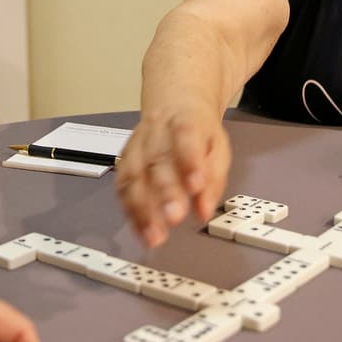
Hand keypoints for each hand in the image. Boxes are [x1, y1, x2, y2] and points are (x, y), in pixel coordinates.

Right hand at [116, 107, 231, 246]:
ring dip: (142, 209)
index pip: (186, 138)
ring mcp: (136, 145)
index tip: (195, 186)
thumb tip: (203, 211)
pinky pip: (123, 186)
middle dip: (164, 192)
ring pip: (134, 175)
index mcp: (185, 122)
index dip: (189, 162)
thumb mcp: (218, 148)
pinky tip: (140, 229)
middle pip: (157, 161)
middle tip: (173, 218)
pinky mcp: (124, 160)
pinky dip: (131, 210)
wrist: (173, 106)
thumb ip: (213, 180)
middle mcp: (157, 132)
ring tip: (154, 235)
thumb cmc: (198, 132)